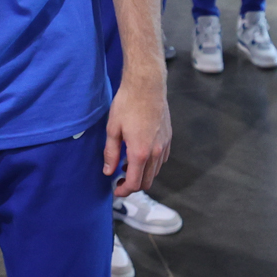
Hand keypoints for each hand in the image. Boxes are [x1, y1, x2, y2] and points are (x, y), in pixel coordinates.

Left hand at [104, 70, 170, 197]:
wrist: (147, 85)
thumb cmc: (127, 104)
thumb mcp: (112, 129)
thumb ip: (110, 153)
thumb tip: (108, 171)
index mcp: (139, 153)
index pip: (134, 183)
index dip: (123, 191)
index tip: (115, 190)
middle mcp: (155, 152)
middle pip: (147, 182)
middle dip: (133, 186)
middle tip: (119, 180)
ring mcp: (164, 145)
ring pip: (155, 171)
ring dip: (142, 174)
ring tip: (127, 165)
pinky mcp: (168, 138)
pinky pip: (162, 160)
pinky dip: (151, 164)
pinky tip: (140, 154)